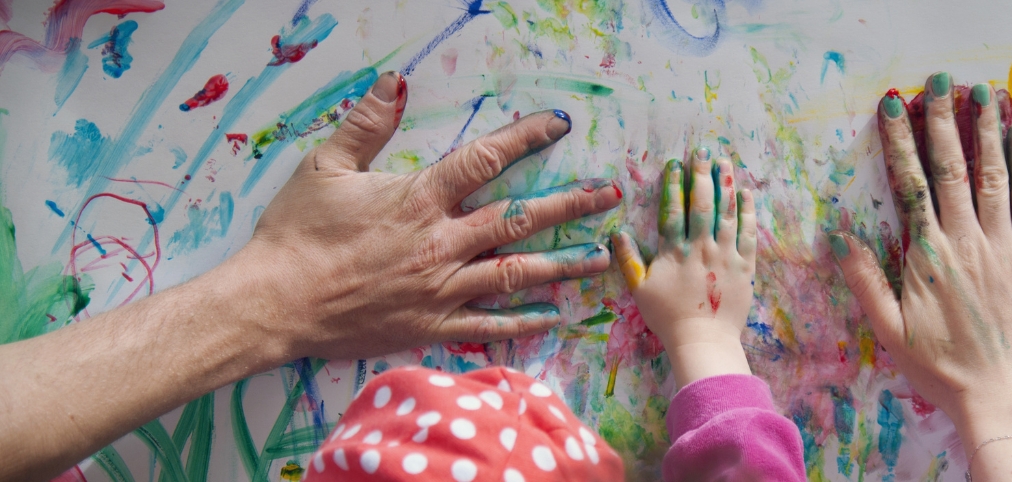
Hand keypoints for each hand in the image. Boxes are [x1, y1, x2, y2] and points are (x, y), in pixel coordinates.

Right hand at [240, 71, 621, 360]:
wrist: (272, 303)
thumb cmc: (296, 234)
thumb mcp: (325, 166)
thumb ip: (367, 123)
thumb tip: (394, 82)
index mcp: (419, 199)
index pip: (486, 160)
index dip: (526, 137)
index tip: (559, 126)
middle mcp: (441, 243)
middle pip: (519, 219)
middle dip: (570, 206)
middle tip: (609, 198)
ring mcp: (440, 290)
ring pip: (517, 273)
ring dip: (563, 265)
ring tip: (600, 258)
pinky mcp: (430, 327)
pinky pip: (488, 325)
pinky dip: (523, 322)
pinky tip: (554, 317)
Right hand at [611, 149, 756, 387]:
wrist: (703, 341)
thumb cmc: (668, 317)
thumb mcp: (640, 290)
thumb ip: (628, 259)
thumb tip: (616, 232)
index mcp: (675, 251)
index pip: (673, 209)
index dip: (674, 184)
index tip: (675, 164)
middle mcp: (702, 247)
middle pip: (702, 203)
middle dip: (702, 174)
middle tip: (703, 151)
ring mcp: (725, 255)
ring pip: (727, 213)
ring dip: (726, 184)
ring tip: (725, 162)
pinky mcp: (744, 266)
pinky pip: (748, 234)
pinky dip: (747, 212)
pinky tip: (746, 194)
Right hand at [829, 72, 1011, 478]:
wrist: (1002, 398)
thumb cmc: (941, 370)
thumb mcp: (889, 330)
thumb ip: (864, 279)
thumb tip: (838, 234)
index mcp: (928, 255)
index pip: (911, 183)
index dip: (901, 141)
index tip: (893, 107)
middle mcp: (967, 240)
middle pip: (953, 168)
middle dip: (944, 121)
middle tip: (939, 83)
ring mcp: (1005, 246)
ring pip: (993, 176)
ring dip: (987, 131)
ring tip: (984, 94)